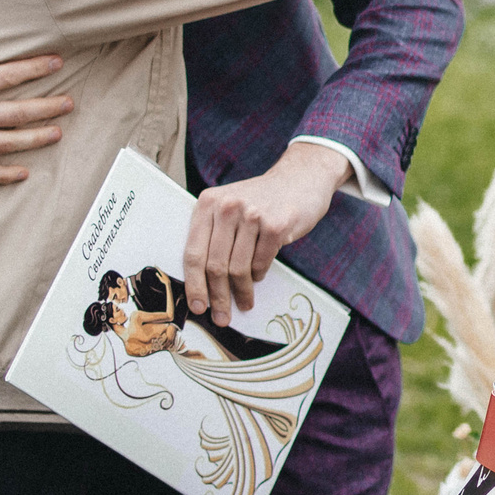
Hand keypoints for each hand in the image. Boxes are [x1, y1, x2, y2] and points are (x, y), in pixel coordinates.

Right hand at [0, 15, 71, 183]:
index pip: (3, 77)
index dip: (32, 69)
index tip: (56, 63)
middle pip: (12, 112)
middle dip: (45, 107)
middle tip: (69, 103)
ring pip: (2, 142)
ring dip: (32, 138)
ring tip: (57, 133)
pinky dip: (1, 174)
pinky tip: (23, 173)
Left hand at [183, 141, 352, 323]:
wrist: (301, 178)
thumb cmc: (262, 199)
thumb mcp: (229, 206)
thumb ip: (214, 233)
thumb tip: (202, 283)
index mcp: (208, 203)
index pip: (193, 253)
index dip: (194, 285)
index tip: (198, 306)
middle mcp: (227, 207)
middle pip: (215, 265)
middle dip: (218, 297)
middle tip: (222, 316)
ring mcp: (252, 214)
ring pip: (238, 268)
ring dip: (241, 293)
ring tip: (244, 303)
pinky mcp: (276, 225)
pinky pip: (261, 263)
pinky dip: (258, 275)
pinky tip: (258, 277)